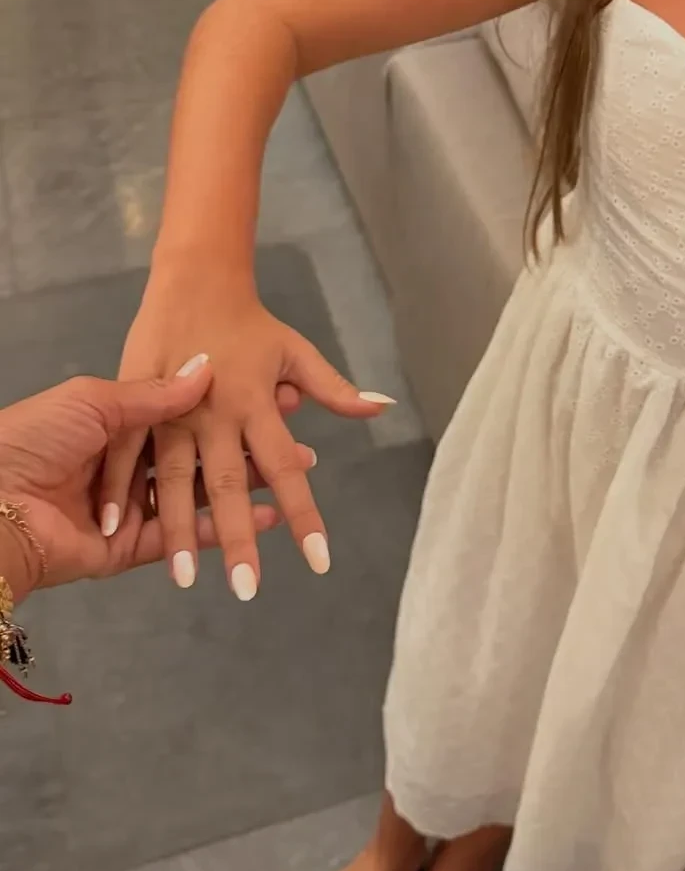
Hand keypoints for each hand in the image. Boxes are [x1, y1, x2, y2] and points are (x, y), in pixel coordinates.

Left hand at [0, 364, 307, 597]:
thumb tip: (207, 370)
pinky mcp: (130, 548)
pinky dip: (226, 529)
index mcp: (117, 424)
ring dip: (250, 490)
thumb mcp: (95, 400)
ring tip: (296, 479)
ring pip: (202, 499)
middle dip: (254, 452)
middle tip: (303, 445)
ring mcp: (132, 509)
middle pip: (204, 459)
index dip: (232, 407)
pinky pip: (184, 538)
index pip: (188, 416)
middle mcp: (132, 468)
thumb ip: (154, 396)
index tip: (282, 395)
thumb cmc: (35, 436)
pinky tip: (268, 517)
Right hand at [103, 271, 392, 599]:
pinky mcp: (136, 400)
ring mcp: (172, 409)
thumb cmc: (252, 324)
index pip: (287, 468)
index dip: (304, 515)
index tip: (319, 561)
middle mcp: (217, 413)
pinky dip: (121, 489)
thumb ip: (335, 389)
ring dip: (178, 528)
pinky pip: (127, 452)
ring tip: (185, 578)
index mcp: (257, 404)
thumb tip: (383, 408)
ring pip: (177, 477)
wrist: (196, 281)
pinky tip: (116, 527)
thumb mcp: (297, 352)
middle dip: (239, 537)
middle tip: (246, 590)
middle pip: (232, 483)